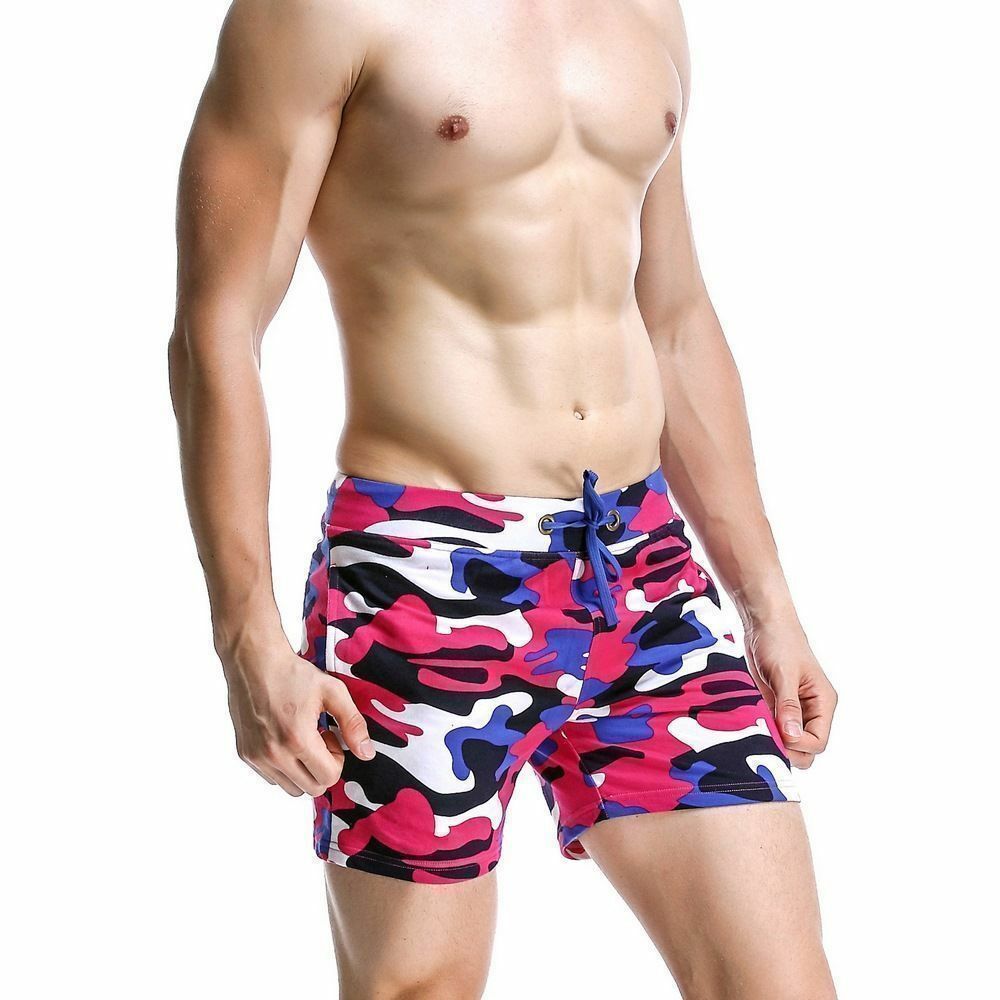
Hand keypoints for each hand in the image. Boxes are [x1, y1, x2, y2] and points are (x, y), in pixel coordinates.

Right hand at [222, 642, 374, 795]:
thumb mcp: (332, 691)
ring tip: (302, 740)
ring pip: (292, 788)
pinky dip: (284, 767)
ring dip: (303, 771)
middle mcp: (274, 754)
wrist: (253, 662)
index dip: (338, 759)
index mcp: (297, 739)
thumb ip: (353, 723)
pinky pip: (273, 778)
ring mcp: (257, 757)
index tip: (331, 736)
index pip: (329, 777)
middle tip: (319, 739)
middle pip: (312, 788)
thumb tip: (367, 753)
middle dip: (323, 767)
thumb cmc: (292, 673)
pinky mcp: (245, 754)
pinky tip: (285, 739)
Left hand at [744, 622, 836, 768]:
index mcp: (823, 702)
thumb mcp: (784, 674)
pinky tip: (752, 724)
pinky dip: (765, 732)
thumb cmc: (779, 642)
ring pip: (790, 742)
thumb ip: (788, 706)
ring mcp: (794, 710)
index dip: (798, 744)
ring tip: (758, 729)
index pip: (818, 741)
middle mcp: (812, 710)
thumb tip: (793, 737)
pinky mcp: (776, 706)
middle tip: (765, 736)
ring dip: (774, 741)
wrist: (763, 624)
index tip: (777, 732)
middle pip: (806, 748)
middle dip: (788, 749)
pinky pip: (775, 730)